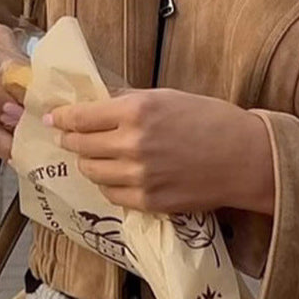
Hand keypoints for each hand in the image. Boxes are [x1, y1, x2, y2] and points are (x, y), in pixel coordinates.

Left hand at [50, 89, 274, 215]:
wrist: (246, 158)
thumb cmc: (212, 120)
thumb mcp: (168, 96)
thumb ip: (130, 102)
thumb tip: (99, 105)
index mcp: (137, 110)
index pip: (81, 117)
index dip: (62, 118)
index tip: (53, 118)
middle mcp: (132, 143)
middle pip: (80, 146)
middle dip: (70, 140)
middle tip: (69, 137)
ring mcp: (139, 176)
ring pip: (92, 172)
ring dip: (88, 163)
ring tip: (93, 156)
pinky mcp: (148, 201)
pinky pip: (111, 194)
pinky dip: (108, 184)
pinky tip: (116, 175)